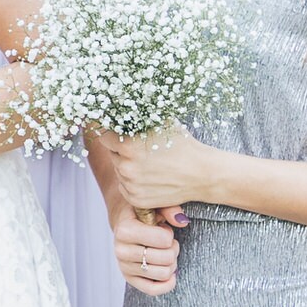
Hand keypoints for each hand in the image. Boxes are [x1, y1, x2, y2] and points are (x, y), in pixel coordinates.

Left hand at [93, 123, 215, 214]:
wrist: (203, 174)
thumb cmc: (184, 146)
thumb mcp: (161, 124)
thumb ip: (138, 118)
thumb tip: (119, 107)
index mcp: (128, 146)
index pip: (104, 137)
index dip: (113, 134)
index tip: (120, 134)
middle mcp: (126, 167)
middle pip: (113, 155)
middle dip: (122, 151)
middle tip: (143, 150)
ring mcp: (131, 185)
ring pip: (119, 171)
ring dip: (129, 166)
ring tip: (151, 164)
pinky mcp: (136, 200)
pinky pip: (125, 187)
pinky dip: (134, 183)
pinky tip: (151, 177)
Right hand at [113, 208, 181, 296]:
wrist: (124, 223)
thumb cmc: (142, 213)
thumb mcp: (153, 205)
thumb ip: (169, 208)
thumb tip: (181, 221)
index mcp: (125, 230)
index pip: (163, 239)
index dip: (169, 234)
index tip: (163, 229)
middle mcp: (121, 250)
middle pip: (166, 258)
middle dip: (173, 248)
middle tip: (167, 242)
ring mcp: (124, 267)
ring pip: (164, 273)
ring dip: (172, 263)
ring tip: (165, 253)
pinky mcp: (130, 279)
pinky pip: (154, 290)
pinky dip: (167, 283)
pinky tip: (170, 272)